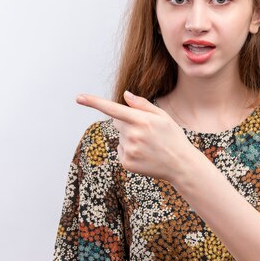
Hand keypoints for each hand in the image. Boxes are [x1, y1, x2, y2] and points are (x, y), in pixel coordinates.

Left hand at [76, 90, 196, 183]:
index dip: (94, 102)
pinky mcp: (127, 163)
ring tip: (148, 145)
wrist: (180, 165)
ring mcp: (129, 150)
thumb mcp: (162, 117)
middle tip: (146, 132)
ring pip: (120, 138)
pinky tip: (144, 155)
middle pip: (117, 123)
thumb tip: (125, 95)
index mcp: (142, 120)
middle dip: (127, 123)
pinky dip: (129, 151)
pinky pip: (121, 151)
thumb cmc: (172, 137)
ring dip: (129, 138)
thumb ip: (142, 105)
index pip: (113, 109)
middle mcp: (133, 135)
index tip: (79, 97)